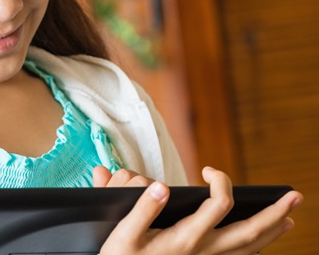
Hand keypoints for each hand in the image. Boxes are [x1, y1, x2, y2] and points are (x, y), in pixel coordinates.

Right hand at [99, 166, 302, 254]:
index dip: (221, 182)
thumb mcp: (122, 235)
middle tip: (294, 196)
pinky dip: (255, 250)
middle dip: (273, 213)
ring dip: (271, 232)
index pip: (218, 205)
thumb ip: (142, 209)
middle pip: (249, 232)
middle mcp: (201, 252)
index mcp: (184, 239)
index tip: (208, 170)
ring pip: (249, 249)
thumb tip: (161, 186)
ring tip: (288, 218)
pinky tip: (260, 245)